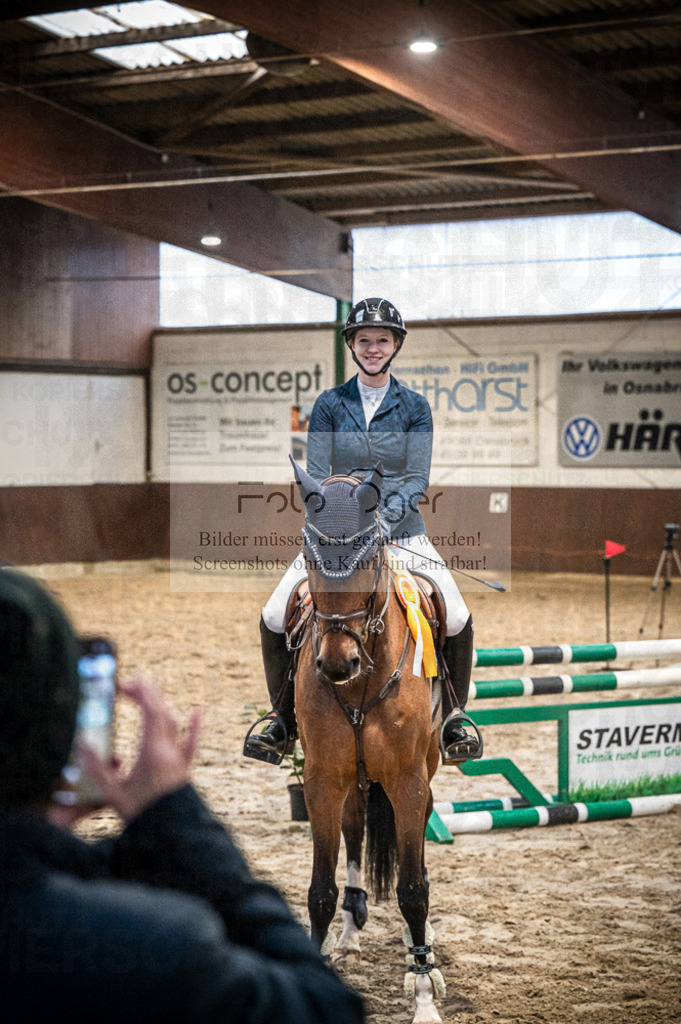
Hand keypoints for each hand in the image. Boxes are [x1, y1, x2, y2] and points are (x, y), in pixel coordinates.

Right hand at [79, 679, 200, 822]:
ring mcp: (180, 759)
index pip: (150, 711)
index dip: (139, 694)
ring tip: (148, 697)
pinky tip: (197, 713)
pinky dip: (194, 727)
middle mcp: (170, 750)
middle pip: (162, 712)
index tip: (123, 686)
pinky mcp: (186, 769)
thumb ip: (96, 769)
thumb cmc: (141, 815)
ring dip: (161, 706)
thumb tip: (81, 744)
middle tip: (130, 685)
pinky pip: (192, 743)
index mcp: (153, 752)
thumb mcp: (112, 793)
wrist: (170, 833)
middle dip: (147, 694)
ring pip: (174, 724)